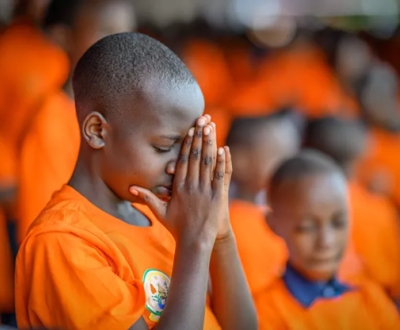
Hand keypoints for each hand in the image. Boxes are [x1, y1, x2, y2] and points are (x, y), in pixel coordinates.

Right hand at [130, 116, 227, 248]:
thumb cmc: (177, 228)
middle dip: (199, 138)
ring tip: (212, 129)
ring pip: (208, 163)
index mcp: (178, 188)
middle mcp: (191, 186)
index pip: (183, 161)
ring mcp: (205, 191)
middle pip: (196, 157)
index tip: (190, 131)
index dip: (187, 144)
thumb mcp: (160, 212)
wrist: (195, 242)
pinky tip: (224, 149)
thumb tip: (131, 188)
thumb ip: (148, 198)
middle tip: (203, 121)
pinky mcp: (218, 197)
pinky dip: (222, 162)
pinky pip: (220, 176)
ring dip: (210, 144)